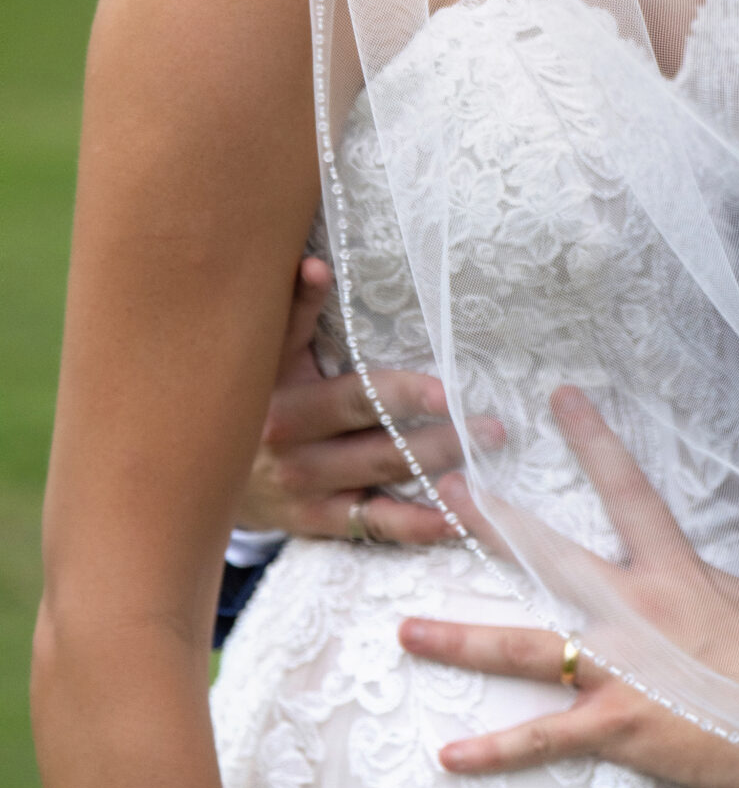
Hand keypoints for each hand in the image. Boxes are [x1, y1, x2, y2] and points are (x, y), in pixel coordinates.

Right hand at [234, 254, 475, 544]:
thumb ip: (293, 312)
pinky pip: (374, 523)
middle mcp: (289, 441)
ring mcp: (302, 484)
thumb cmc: (252, 394)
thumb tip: (315, 263)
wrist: (199, 468)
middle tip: (490, 424)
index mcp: (282, 393)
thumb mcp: (266, 355)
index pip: (353, 392)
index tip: (445, 392)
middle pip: (377, 435)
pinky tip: (457, 517)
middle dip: (438, 429)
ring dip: (440, 461)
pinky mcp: (313, 518)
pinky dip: (418, 524)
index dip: (398, 392)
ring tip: (486, 446)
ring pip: (381, 470)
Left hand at [400, 389, 738, 787]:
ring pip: (521, 648)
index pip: (628, 489)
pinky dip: (495, 752)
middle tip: (443, 491)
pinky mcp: (612, 725)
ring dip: (460, 638)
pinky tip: (449, 758)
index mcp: (675, 570)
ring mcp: (615, 668)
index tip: (561, 399)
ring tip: (404, 631)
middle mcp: (631, 609)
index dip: (594, 440)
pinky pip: (543, 740)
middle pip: (548, 557)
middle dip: (492, 523)